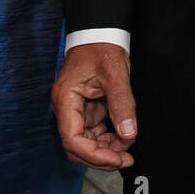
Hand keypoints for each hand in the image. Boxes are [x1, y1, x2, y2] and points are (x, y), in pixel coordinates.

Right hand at [51, 43, 136, 170]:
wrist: (99, 34)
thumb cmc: (102, 48)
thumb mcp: (115, 73)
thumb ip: (122, 103)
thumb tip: (128, 134)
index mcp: (66, 99)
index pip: (72, 139)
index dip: (94, 155)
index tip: (117, 159)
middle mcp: (66, 108)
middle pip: (77, 147)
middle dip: (101, 156)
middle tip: (127, 159)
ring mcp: (75, 110)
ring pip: (86, 142)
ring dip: (106, 150)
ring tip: (128, 149)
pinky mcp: (85, 110)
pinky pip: (93, 133)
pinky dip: (108, 140)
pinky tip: (123, 138)